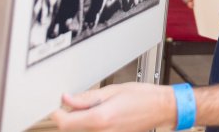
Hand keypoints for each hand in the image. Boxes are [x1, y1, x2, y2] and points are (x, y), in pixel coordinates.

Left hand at [51, 83, 176, 131]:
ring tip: (98, 108)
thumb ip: (86, 97)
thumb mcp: (112, 90)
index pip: (65, 123)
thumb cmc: (142, 97)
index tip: (57, 107)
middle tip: (80, 103)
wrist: (161, 108)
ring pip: (83, 131)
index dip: (57, 114)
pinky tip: (104, 115)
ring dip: (83, 121)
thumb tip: (67, 99)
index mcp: (100, 119)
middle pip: (73, 128)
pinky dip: (94, 125)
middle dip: (72, 116)